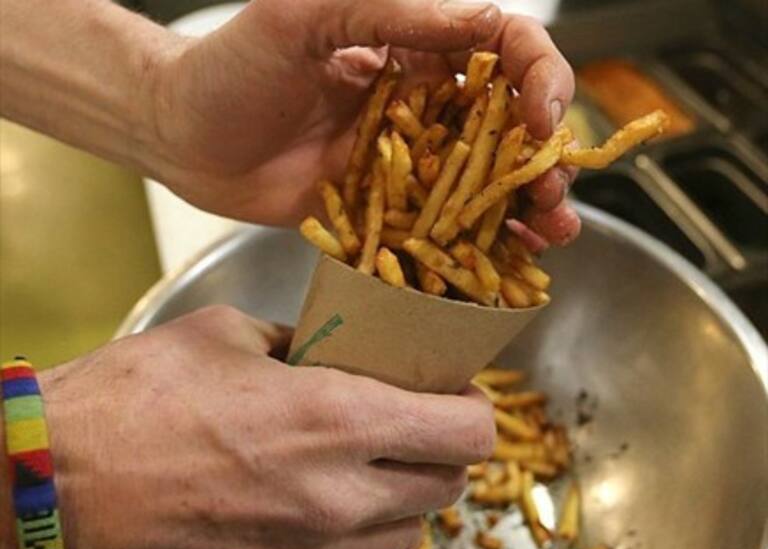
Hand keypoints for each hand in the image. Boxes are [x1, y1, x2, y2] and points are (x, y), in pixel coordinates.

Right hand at [38, 306, 493, 548]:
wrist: (54, 486)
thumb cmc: (134, 400)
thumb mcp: (228, 335)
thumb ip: (300, 341)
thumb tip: (333, 348)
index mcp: (335, 418)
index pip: (464, 431)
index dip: (474, 406)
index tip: (456, 390)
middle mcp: (339, 497)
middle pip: (449, 483)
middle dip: (445, 448)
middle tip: (416, 417)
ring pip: (413, 531)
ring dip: (411, 492)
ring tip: (377, 459)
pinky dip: (367, 529)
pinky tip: (331, 496)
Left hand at [147, 0, 578, 244]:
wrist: (181, 135)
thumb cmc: (230, 66)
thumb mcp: (306, 16)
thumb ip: (390, 12)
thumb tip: (484, 21)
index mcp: (412, 47)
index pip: (500, 51)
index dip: (538, 79)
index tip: (542, 120)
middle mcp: (419, 104)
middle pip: (507, 125)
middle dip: (544, 157)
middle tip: (555, 191)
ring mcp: (404, 162)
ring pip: (484, 181)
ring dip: (527, 204)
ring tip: (553, 229)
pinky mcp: (383, 209)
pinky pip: (439, 225)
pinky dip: (478, 241)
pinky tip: (509, 258)